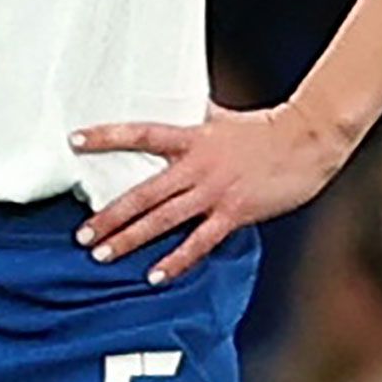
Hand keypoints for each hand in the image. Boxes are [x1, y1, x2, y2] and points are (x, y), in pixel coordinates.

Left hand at [69, 101, 349, 282]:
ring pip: (163, 220)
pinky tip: (154, 275)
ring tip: (103, 256)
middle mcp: (197, 166)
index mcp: (192, 137)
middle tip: (82, 234)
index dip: (106, 136)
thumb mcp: (222, 118)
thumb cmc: (266, 129)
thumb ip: (196, 119)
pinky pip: (198, 243)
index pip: (140, 134)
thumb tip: (180, 106)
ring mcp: (214, 192)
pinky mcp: (233, 213)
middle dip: (109, 215)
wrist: (307, 141)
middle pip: (143, 193)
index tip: (74, 140)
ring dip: (130, 239)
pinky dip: (175, 261)